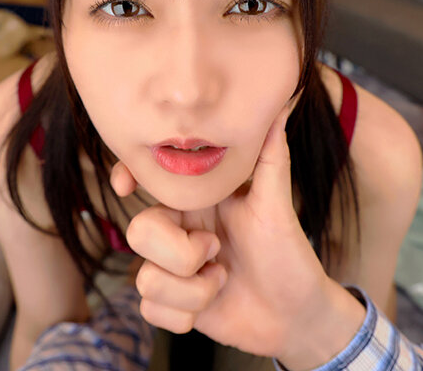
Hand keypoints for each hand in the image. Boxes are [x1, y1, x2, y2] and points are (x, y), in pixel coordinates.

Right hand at [110, 101, 364, 366]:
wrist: (297, 314)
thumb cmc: (289, 255)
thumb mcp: (278, 206)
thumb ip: (271, 157)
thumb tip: (279, 106)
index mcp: (197, 199)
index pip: (149, 177)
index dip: (129, 173)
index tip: (125, 186)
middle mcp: (178, 230)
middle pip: (138, 232)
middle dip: (179, 253)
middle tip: (215, 251)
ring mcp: (172, 268)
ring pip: (145, 279)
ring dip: (193, 291)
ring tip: (222, 281)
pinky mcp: (172, 303)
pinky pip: (150, 310)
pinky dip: (186, 314)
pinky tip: (212, 305)